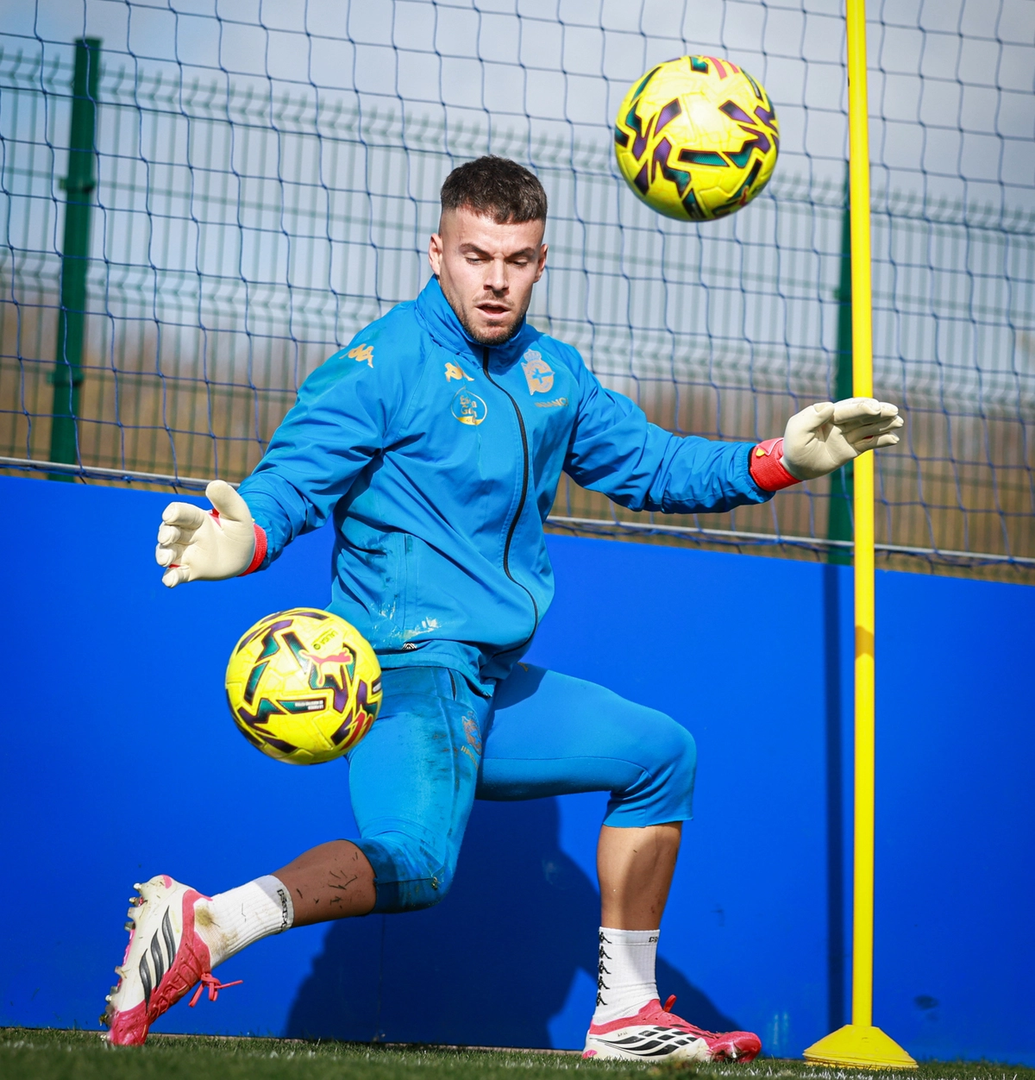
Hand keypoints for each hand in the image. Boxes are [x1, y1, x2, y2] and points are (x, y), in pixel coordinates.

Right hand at [155, 480, 256, 586]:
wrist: (245, 554)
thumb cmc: (239, 530)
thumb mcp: (239, 514)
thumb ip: (227, 500)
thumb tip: (213, 484)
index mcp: (196, 518)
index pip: (181, 513)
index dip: (174, 513)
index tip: (170, 515)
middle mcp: (186, 535)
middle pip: (169, 532)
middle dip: (165, 534)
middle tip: (166, 537)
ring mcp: (186, 553)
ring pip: (167, 552)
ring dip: (163, 555)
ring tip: (164, 560)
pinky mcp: (190, 570)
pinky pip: (177, 574)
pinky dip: (171, 578)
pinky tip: (169, 582)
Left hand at [782, 397, 902, 480]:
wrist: (796, 466)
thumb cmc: (794, 446)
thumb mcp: (797, 430)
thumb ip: (811, 417)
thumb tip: (829, 405)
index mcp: (828, 414)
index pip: (848, 409)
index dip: (862, 407)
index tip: (875, 408)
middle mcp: (841, 422)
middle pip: (863, 415)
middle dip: (879, 412)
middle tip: (894, 412)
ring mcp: (848, 435)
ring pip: (869, 427)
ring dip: (884, 424)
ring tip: (899, 422)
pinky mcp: (852, 449)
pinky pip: (869, 443)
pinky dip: (881, 441)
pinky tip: (893, 439)